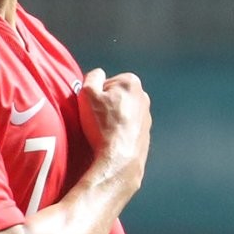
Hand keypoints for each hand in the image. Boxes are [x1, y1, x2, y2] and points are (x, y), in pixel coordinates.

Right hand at [78, 68, 151, 186]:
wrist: (118, 160)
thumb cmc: (102, 125)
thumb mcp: (87, 93)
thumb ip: (92, 77)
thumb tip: (98, 74)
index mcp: (131, 82)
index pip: (106, 82)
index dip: (95, 94)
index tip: (93, 107)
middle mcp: (143, 97)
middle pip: (115, 96)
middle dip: (105, 105)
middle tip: (96, 120)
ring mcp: (146, 117)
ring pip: (121, 113)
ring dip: (112, 119)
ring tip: (102, 132)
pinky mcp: (145, 134)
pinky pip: (127, 129)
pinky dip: (118, 132)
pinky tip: (110, 141)